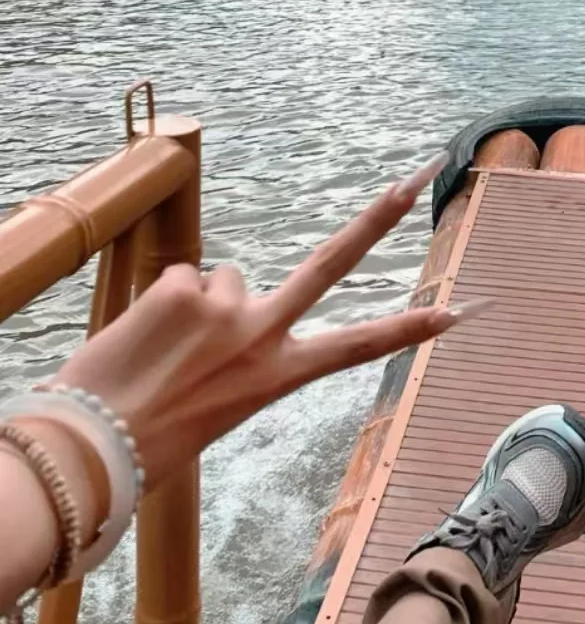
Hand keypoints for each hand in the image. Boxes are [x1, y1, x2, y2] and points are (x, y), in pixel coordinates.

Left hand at [48, 156, 464, 490]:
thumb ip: (238, 348)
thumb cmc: (153, 438)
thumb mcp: (218, 403)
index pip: (357, 348)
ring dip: (199, 304)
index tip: (454, 313)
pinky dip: (162, 302)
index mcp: (277, 376)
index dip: (408, 330)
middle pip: (332, 263)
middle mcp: (262, 334)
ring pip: (224, 279)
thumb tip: (231, 289)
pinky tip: (142, 338)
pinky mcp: (183, 286)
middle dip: (379, 217)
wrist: (90, 448)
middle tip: (416, 176)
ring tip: (164, 350)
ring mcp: (225, 306)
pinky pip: (181, 278)